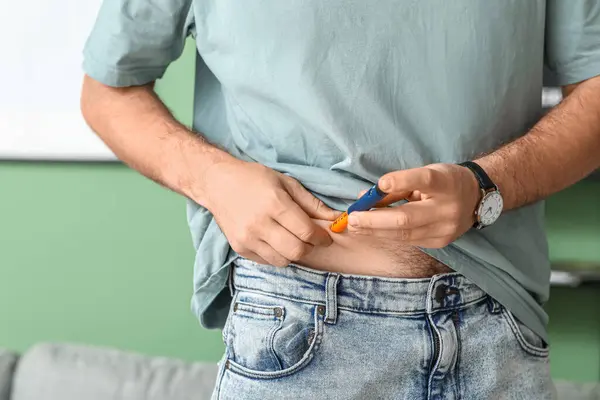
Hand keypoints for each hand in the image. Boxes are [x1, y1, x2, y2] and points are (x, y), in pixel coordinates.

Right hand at [202, 159, 338, 266]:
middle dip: (310, 248)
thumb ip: (312, 203)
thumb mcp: (286, 183)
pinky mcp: (239, 248)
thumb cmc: (255, 179)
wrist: (218, 183)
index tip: (326, 237)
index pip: (306, 231)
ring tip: (293, 240)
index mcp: (274, 204)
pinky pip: (268, 261)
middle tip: (311, 240)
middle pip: (296, 250)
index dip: (322, 237)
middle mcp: (259, 223)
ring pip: (283, 260)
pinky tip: (276, 241)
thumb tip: (336, 218)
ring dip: (294, 254)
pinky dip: (278, 255)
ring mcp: (247, 238)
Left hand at [347, 164, 479, 247]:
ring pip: (404, 235)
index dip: (401, 181)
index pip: (424, 180)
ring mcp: (445, 229)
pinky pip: (409, 241)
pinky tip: (372, 233)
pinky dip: (388, 236)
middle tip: (352, 220)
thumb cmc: (445, 182)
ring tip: (355, 228)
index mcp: (445, 183)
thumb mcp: (426, 174)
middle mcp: (447, 208)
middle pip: (407, 218)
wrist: (477, 198)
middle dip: (374, 220)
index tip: (380, 184)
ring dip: (375, 232)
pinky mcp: (441, 242)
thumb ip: (398, 185)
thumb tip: (365, 197)